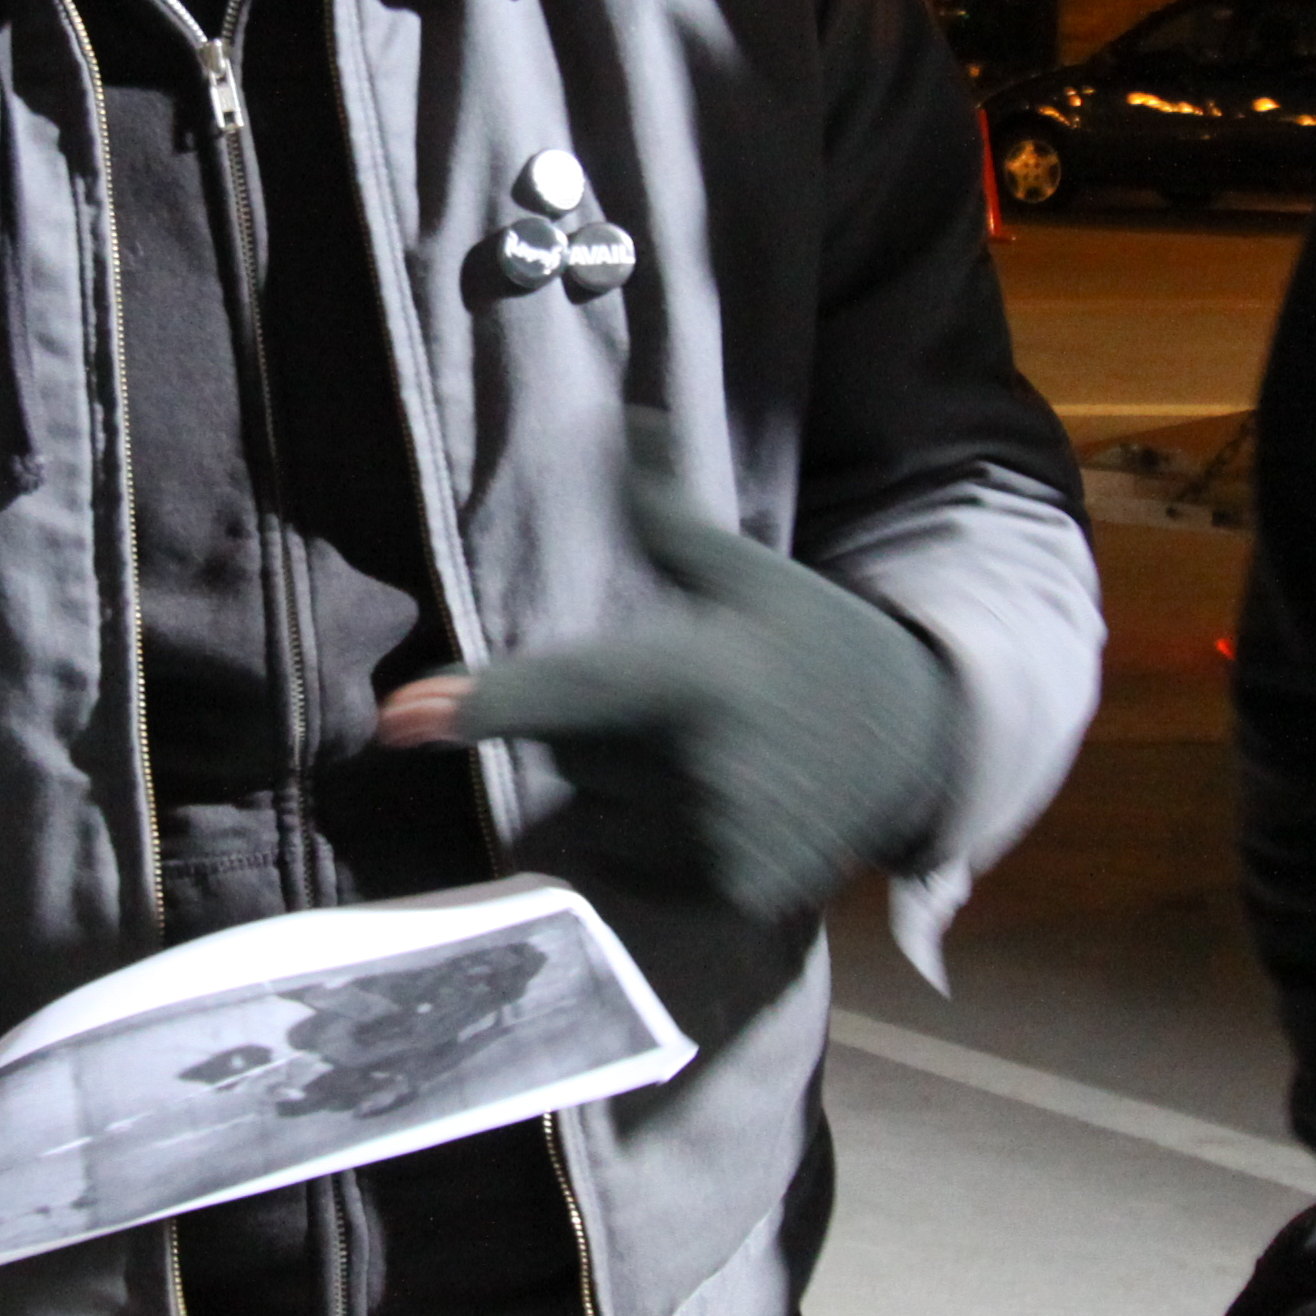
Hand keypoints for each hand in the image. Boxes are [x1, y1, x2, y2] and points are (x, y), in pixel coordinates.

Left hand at [377, 415, 955, 924]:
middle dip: (597, 725)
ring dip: (620, 787)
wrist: (919, 750)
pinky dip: (648, 838)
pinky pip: (629, 864)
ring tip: (708, 755)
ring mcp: (713, 847)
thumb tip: (626, 414)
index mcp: (697, 681)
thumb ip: (667, 516)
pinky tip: (715, 804)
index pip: (565, 693)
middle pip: (570, 752)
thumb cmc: (817, 644)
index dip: (478, 705)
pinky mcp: (723, 900)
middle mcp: (699, 773)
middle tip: (680, 700)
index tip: (397, 720)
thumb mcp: (751, 574)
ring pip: (594, 813)